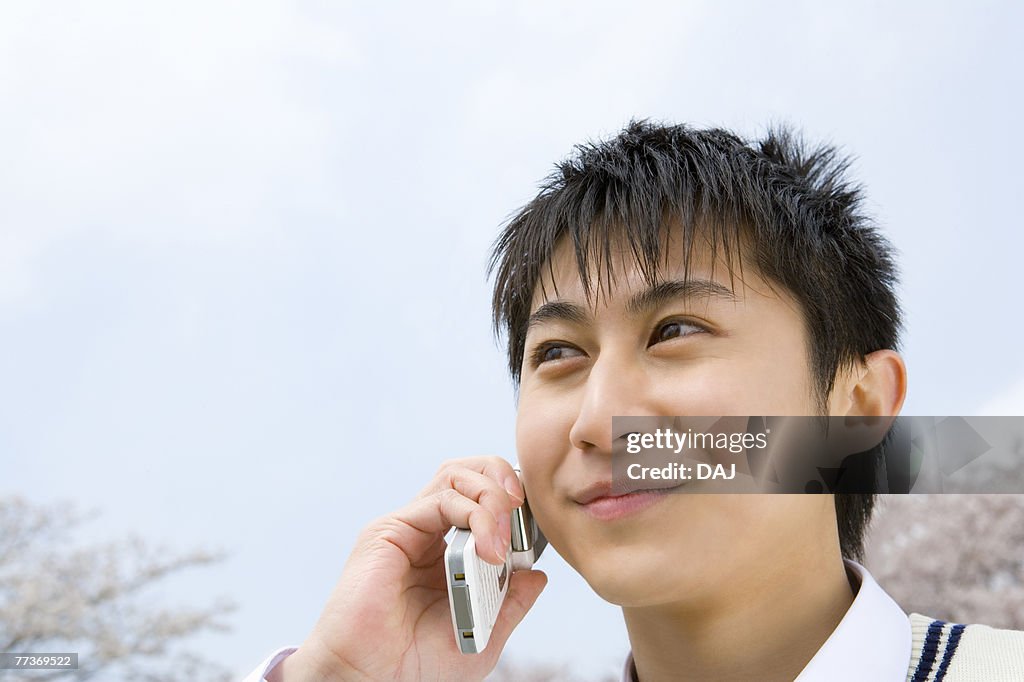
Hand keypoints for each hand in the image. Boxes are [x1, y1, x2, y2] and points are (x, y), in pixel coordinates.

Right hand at [275, 456, 547, 680]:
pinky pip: (440, 500)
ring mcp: (409, 528)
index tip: (535, 529)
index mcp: (449, 553)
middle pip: (470, 474)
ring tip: (504, 535)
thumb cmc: (415, 666)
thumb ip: (511, 603)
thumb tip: (537, 574)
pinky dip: (474, 514)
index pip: (482, 499)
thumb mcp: (484, 635)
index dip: (513, 504)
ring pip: (456, 476)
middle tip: (522, 511)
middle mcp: (428, 533)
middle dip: (504, 481)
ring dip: (491, 495)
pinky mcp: (390, 531)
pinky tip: (488, 548)